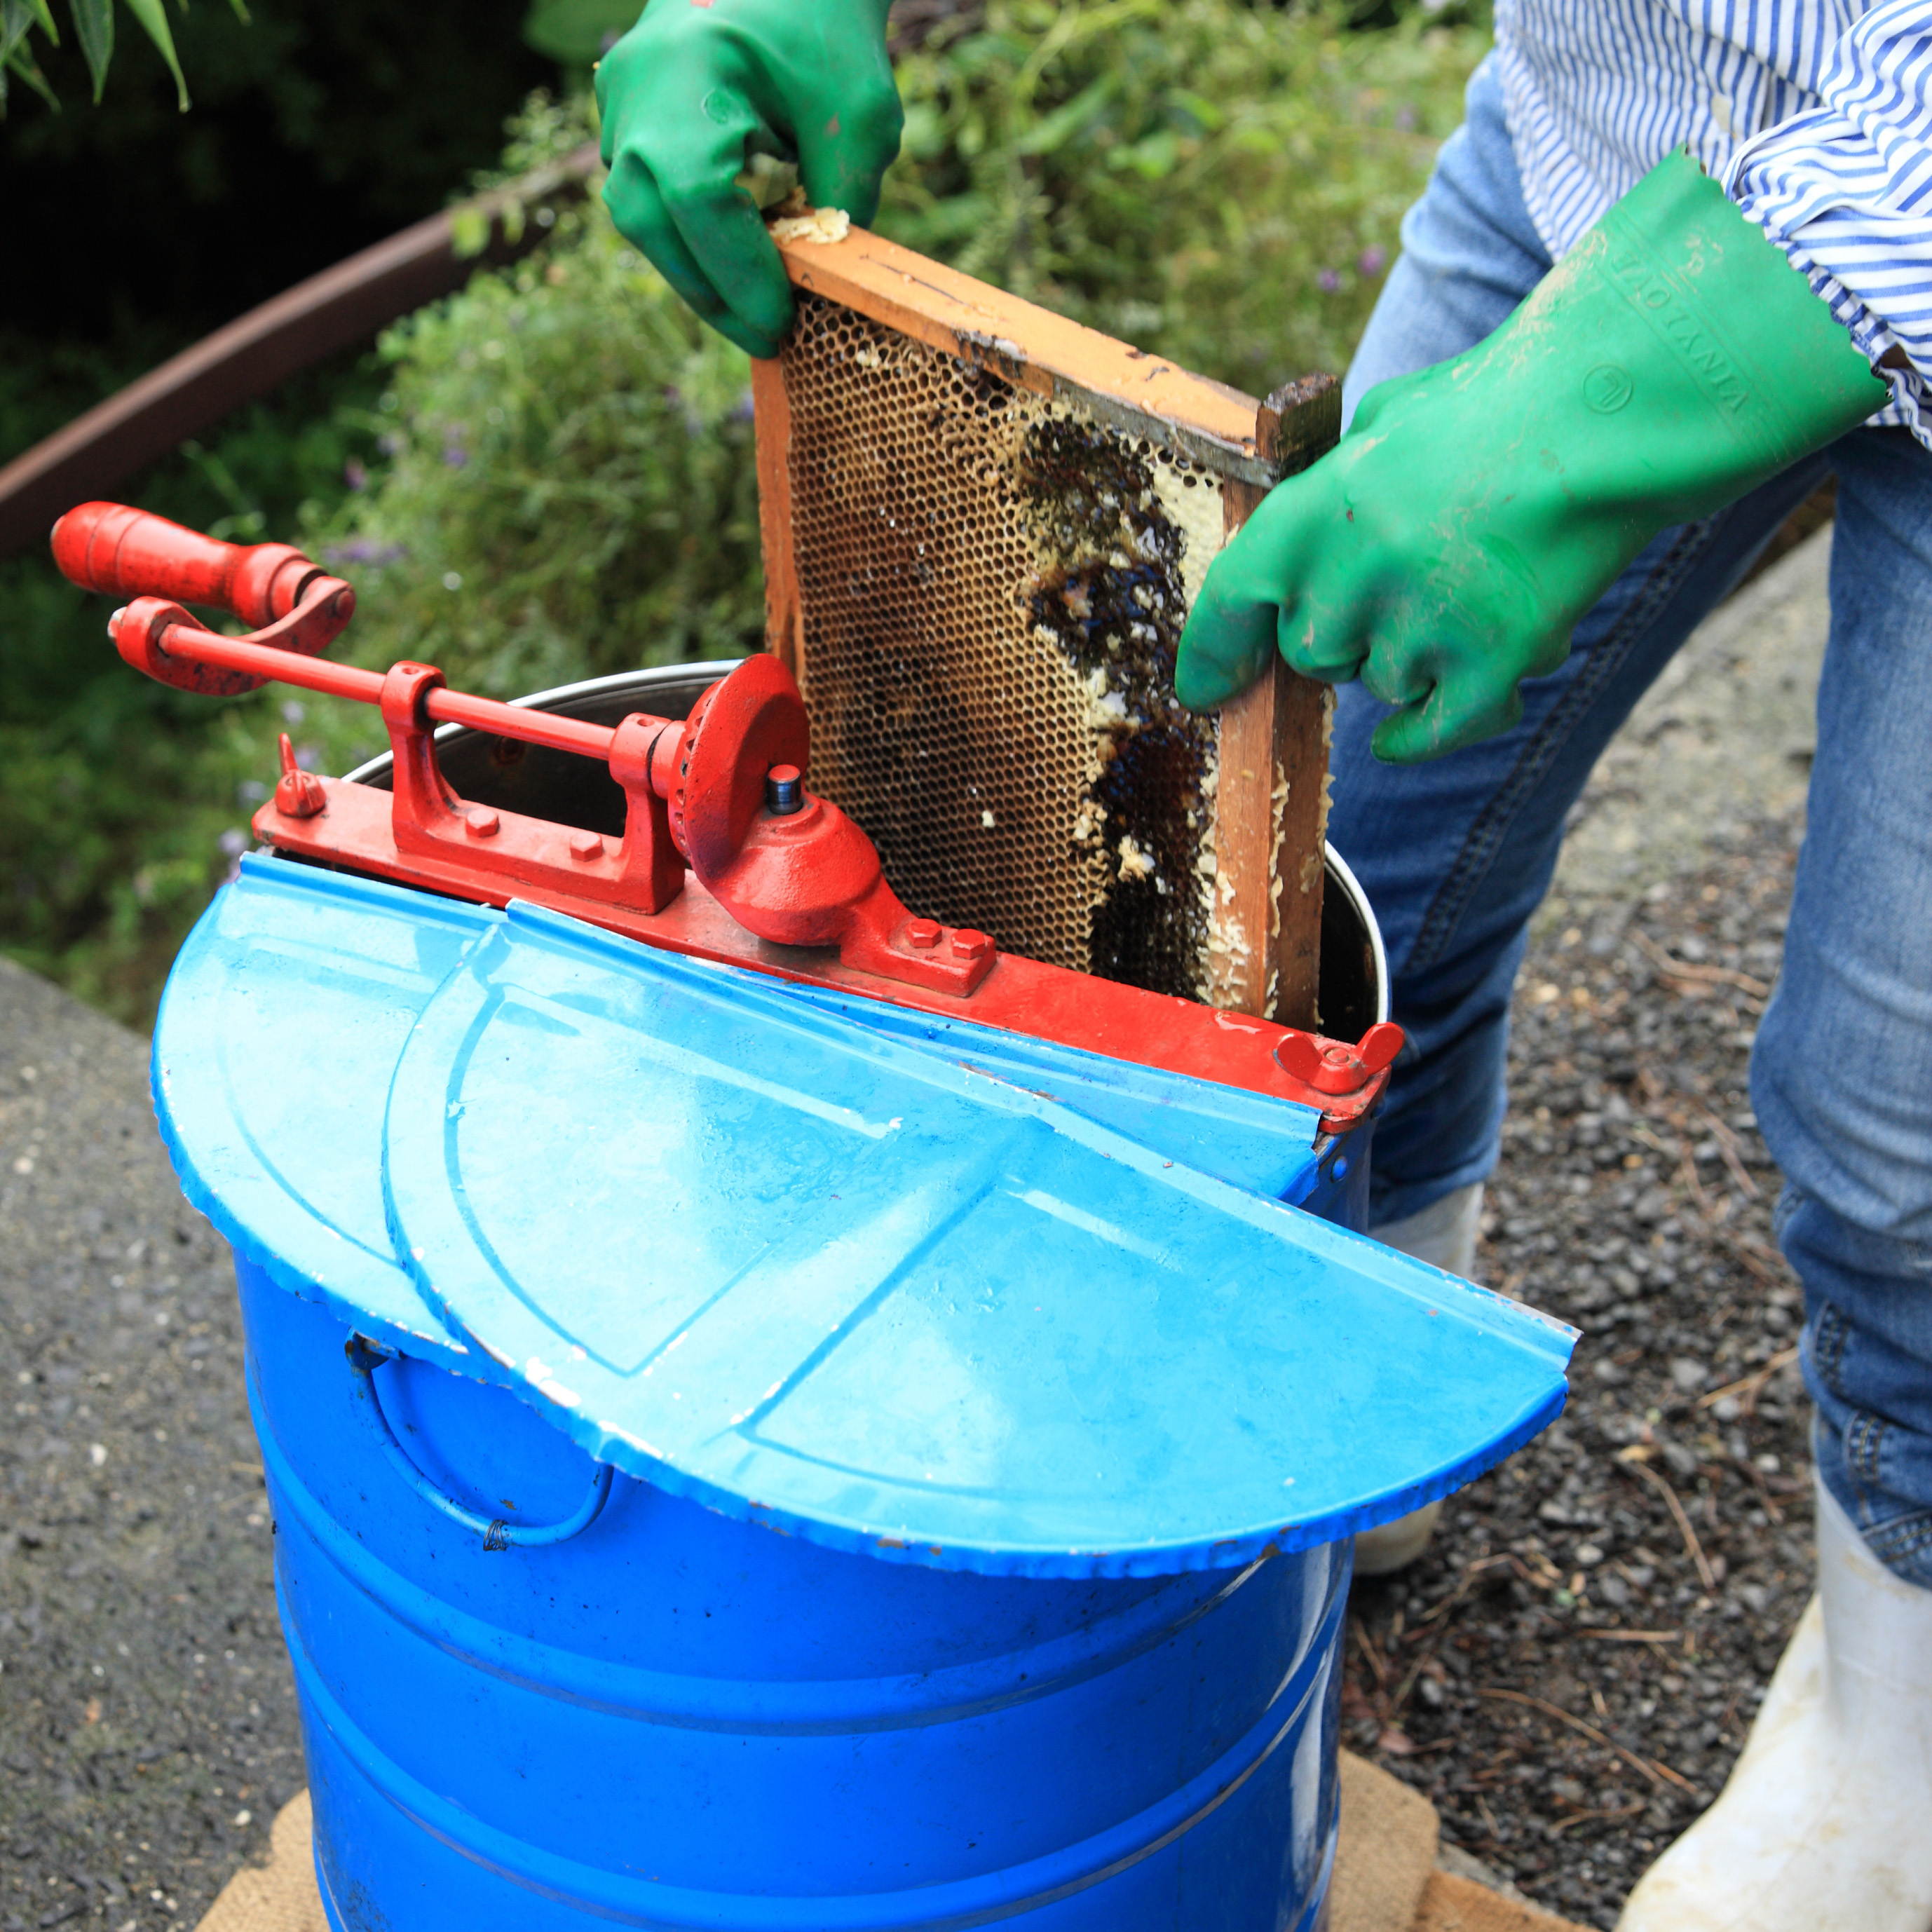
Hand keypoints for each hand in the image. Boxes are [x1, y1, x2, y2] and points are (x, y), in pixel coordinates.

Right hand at [596, 0, 903, 358]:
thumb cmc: (827, 28)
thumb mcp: (861, 115)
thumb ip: (842, 202)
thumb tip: (824, 289)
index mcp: (687, 74)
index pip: (699, 202)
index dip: (739, 275)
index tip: (783, 320)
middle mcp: (634, 90)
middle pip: (650, 223)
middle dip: (711, 292)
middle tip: (766, 337)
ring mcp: (617, 99)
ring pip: (639, 216)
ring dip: (696, 270)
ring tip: (752, 308)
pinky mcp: (622, 111)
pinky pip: (645, 192)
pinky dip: (688, 233)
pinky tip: (734, 256)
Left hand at [1175, 151, 1887, 761]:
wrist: (1610, 416)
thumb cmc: (1495, 409)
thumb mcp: (1384, 426)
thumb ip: (1331, 495)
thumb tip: (1299, 556)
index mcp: (1317, 510)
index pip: (1234, 603)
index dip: (1212, 655)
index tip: (1205, 691)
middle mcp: (1359, 576)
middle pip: (1313, 653)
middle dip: (1343, 632)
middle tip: (1401, 581)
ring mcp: (1427, 626)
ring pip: (1382, 684)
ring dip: (1410, 655)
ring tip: (1467, 586)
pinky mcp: (1493, 664)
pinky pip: (1432, 732)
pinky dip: (1422, 735)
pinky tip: (1410, 734)